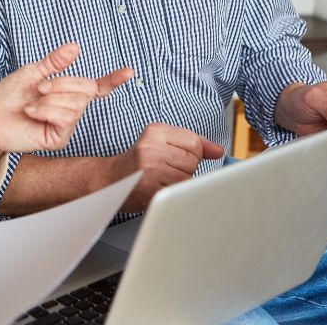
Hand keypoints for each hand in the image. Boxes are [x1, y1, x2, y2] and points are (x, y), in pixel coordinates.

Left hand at [0, 43, 131, 191]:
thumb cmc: (7, 97)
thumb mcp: (31, 72)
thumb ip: (54, 62)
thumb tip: (75, 47)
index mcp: (66, 92)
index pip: (96, 87)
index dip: (113, 80)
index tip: (129, 71)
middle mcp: (70, 109)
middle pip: (86, 89)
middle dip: (61, 83)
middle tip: (39, 88)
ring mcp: (66, 125)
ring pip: (75, 103)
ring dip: (50, 98)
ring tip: (32, 103)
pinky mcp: (59, 138)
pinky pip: (65, 117)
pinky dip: (46, 110)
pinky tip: (32, 112)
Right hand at [101, 122, 223, 212]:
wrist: (109, 180)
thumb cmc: (138, 163)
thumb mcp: (161, 143)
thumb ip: (192, 144)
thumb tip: (218, 150)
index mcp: (156, 131)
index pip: (194, 143)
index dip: (192, 155)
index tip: (176, 159)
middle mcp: (151, 147)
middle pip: (192, 161)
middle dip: (184, 170)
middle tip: (164, 171)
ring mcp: (148, 168)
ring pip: (187, 178)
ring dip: (178, 184)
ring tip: (161, 180)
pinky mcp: (148, 188)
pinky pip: (177, 193)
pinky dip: (171, 195)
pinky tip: (157, 189)